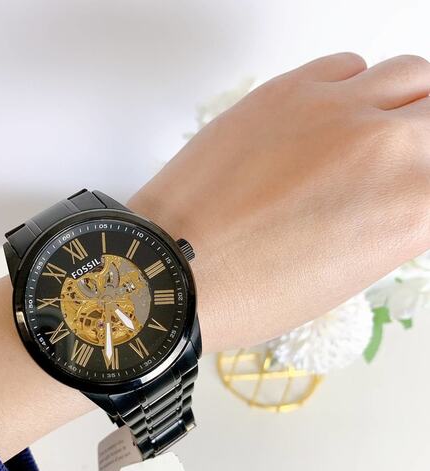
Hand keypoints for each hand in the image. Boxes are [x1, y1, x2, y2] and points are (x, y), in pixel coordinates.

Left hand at [129, 53, 429, 351]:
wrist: (178, 268)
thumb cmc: (253, 291)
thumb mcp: (349, 271)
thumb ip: (391, 218)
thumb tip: (402, 188)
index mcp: (412, 208)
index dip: (425, 183)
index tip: (413, 188)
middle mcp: (386, 148)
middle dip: (423, 140)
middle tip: (401, 160)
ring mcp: (336, 109)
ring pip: (408, 75)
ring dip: (400, 103)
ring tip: (373, 131)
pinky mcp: (287, 90)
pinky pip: (348, 67)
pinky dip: (352, 88)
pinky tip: (330, 117)